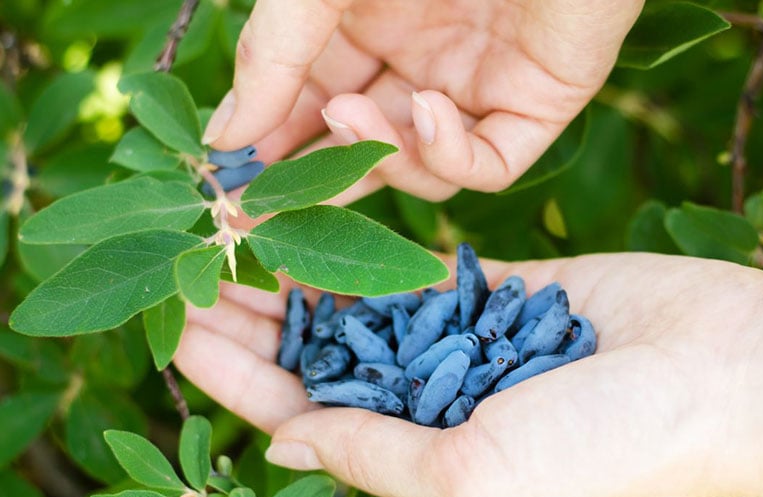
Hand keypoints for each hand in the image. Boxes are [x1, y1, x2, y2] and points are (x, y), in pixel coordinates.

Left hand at [173, 253, 762, 496]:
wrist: (722, 372)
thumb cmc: (608, 446)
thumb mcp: (474, 476)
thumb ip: (376, 454)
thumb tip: (286, 440)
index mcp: (424, 455)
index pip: (307, 415)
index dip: (239, 377)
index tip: (178, 332)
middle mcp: (437, 400)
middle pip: (323, 357)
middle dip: (256, 320)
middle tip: (191, 273)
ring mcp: (467, 340)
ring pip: (362, 307)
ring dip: (301, 278)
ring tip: (237, 243)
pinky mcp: (501, 288)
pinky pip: (418, 269)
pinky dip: (368, 252)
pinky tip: (316, 229)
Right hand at [202, 0, 643, 200]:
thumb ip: (272, 55)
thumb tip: (222, 138)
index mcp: (365, 22)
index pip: (310, 103)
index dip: (272, 143)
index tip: (231, 179)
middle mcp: (419, 59)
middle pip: (363, 147)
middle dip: (317, 175)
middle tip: (270, 207)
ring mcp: (477, 87)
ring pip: (420, 166)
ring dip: (378, 155)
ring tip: (349, 114)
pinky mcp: (537, 104)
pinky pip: (489, 165)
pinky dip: (450, 155)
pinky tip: (426, 108)